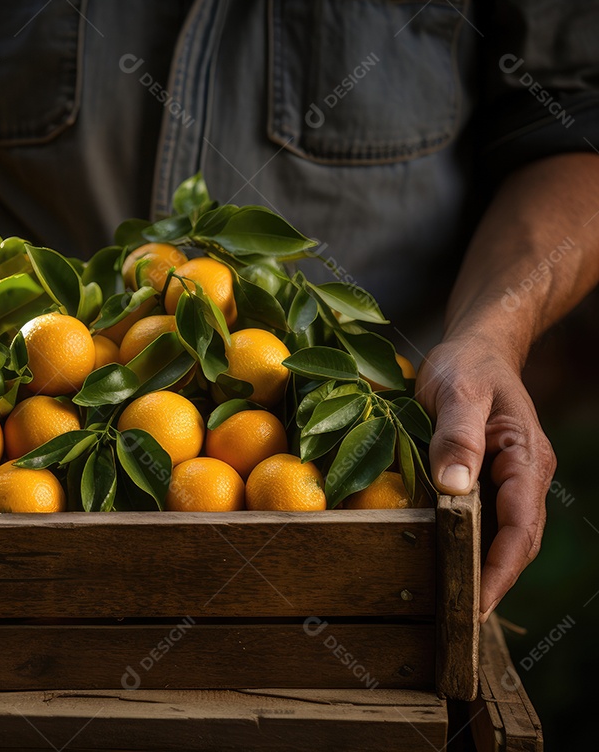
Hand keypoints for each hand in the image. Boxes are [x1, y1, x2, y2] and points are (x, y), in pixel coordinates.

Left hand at [415, 337, 554, 621]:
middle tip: (457, 619)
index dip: (499, 568)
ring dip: (479, 569)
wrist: (477, 348)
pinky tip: (443, 565)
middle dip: (491, 581)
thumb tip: (454, 488)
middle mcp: (524, 477)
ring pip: (499, 536)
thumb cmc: (468, 365)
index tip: (478, 601)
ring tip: (450, 606)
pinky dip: (467, 545)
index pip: (520, 528)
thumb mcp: (458, 391)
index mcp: (526, 459)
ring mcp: (508, 481)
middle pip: (515, 543)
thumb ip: (456, 437)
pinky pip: (482, 521)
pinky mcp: (487, 480)